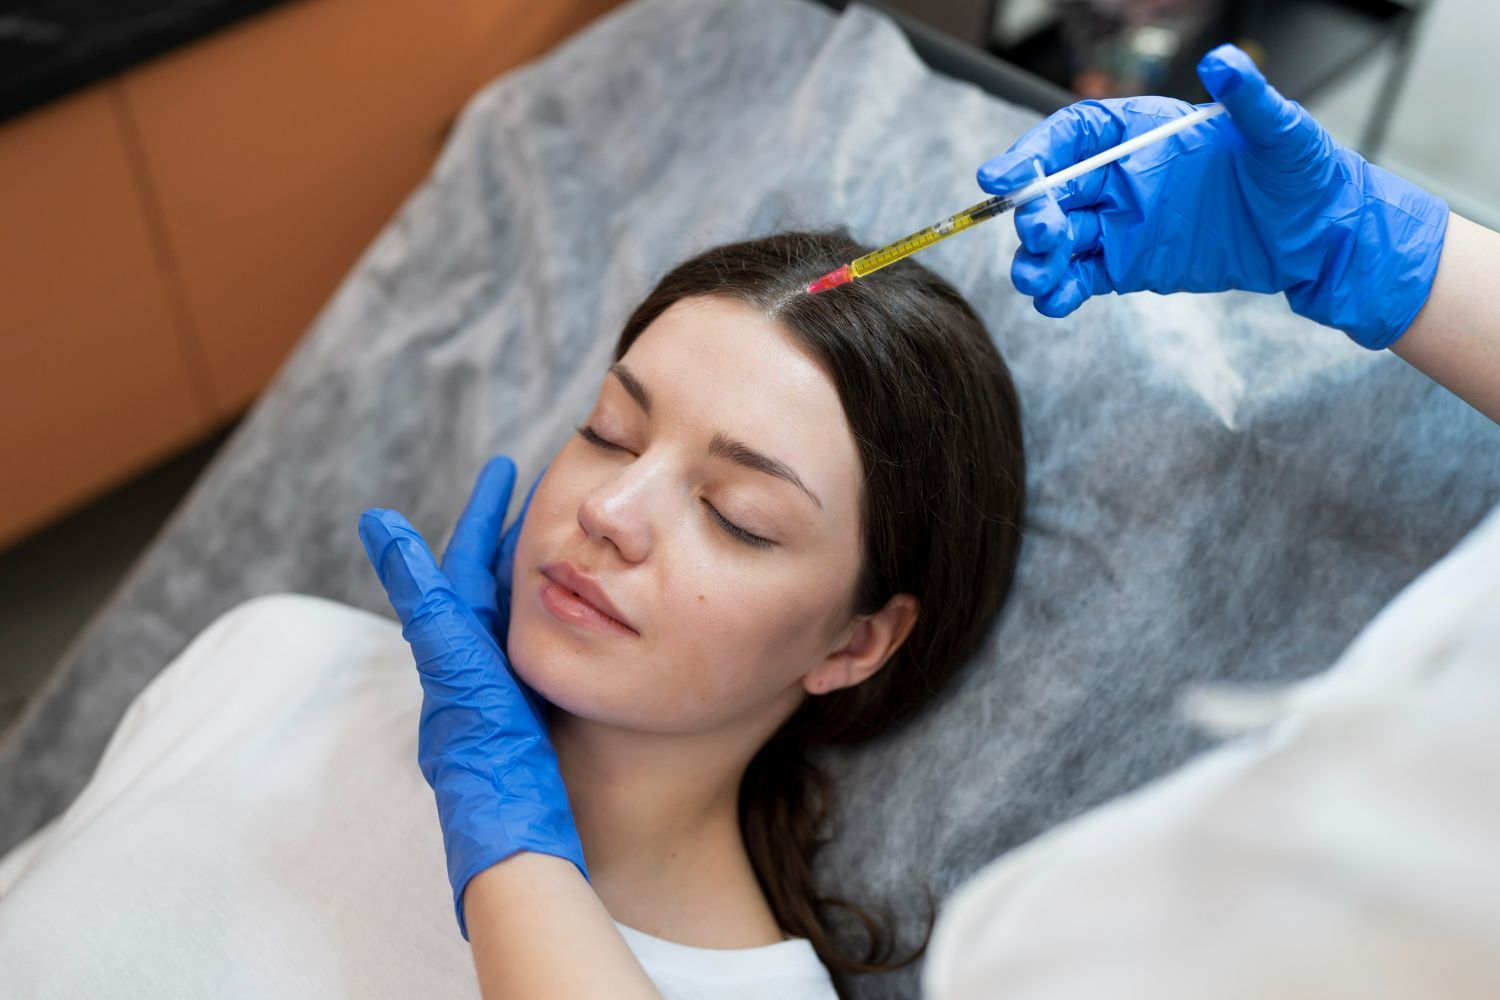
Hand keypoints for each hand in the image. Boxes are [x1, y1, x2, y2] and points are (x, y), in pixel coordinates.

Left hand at [358, 458, 585, 940]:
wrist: (515, 832)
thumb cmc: (486, 749)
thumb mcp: (456, 660)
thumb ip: (424, 594)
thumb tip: (377, 523)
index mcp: (453, 645)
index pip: (464, 563)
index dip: (484, 513)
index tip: (505, 468)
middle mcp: (472, 664)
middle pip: (491, 584)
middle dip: (511, 536)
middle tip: (542, 493)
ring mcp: (500, 691)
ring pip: (515, 616)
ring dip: (531, 573)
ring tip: (560, 537)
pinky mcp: (528, 716)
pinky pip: (536, 648)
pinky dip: (549, 618)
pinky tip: (574, 614)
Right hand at [976, 44, 1448, 349]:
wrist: (1317, 233)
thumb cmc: (1300, 171)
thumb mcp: (1279, 131)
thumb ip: (1248, 97)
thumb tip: (1225, 60)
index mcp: (1139, 134)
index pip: (1070, 137)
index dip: (1031, 154)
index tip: (1002, 177)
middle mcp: (1118, 177)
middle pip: (1052, 192)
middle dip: (1033, 213)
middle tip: (1041, 232)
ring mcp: (1119, 224)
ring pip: (1056, 241)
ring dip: (1035, 258)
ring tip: (1034, 277)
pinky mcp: (1126, 266)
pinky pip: (1080, 278)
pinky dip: (1060, 292)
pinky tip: (1053, 302)